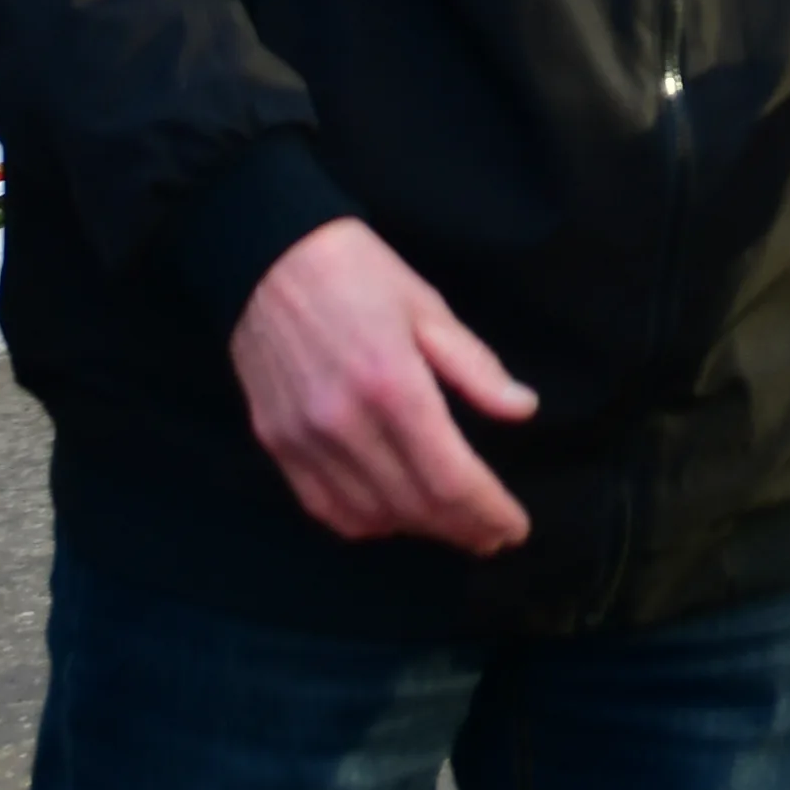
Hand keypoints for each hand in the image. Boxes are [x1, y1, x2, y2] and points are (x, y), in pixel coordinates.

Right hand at [229, 217, 538, 554]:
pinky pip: (325, 507)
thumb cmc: (358, 273)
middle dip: (462, 528)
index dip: (487, 512)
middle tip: (492, 535)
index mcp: (394, 384)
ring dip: (417, 529)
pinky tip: (392, 515)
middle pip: (414, 506)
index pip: (450, 478)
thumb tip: (523, 411)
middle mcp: (346, 423)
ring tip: (450, 523)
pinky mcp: (275, 443)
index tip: (515, 528)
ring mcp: (304, 439)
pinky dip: (365, 523)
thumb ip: (475, 367)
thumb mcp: (429, 307)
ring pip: (370, 516)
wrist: (265, 254)